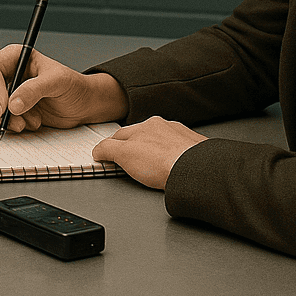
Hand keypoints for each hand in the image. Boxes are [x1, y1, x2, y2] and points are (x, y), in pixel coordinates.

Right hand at [0, 46, 128, 131]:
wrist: (84, 105)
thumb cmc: (75, 86)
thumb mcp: (58, 82)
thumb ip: (34, 90)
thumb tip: (13, 104)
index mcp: (16, 57)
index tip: (5, 106)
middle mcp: (10, 74)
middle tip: (11, 119)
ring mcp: (10, 93)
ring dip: (7, 119)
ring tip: (29, 122)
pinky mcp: (14, 110)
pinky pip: (2, 119)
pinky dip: (14, 125)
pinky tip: (33, 123)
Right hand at [90, 116, 206, 189]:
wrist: (196, 170)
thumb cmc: (165, 162)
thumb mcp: (125, 155)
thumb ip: (108, 149)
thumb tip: (99, 150)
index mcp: (146, 125)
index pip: (120, 134)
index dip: (110, 146)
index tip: (106, 155)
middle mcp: (164, 127)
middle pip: (140, 136)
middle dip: (132, 147)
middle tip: (127, 163)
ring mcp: (181, 137)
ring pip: (161, 143)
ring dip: (154, 152)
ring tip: (151, 168)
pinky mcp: (194, 149)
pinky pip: (178, 151)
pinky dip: (172, 158)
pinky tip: (170, 168)